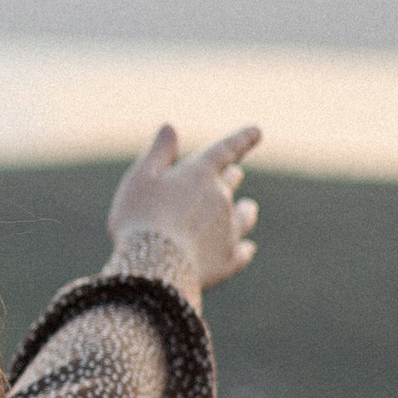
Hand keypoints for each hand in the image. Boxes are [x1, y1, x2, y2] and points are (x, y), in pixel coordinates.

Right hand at [107, 121, 261, 289]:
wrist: (154, 268)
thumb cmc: (140, 218)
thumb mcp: (141, 178)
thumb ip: (158, 153)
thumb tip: (170, 128)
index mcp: (200, 174)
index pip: (225, 149)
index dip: (242, 139)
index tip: (257, 131)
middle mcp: (221, 198)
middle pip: (231, 181)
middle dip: (230, 176)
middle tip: (234, 173)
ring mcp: (228, 230)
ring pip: (244, 216)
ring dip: (246, 210)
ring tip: (249, 208)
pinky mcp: (228, 260)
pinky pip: (242, 252)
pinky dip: (244, 248)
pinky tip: (248, 248)